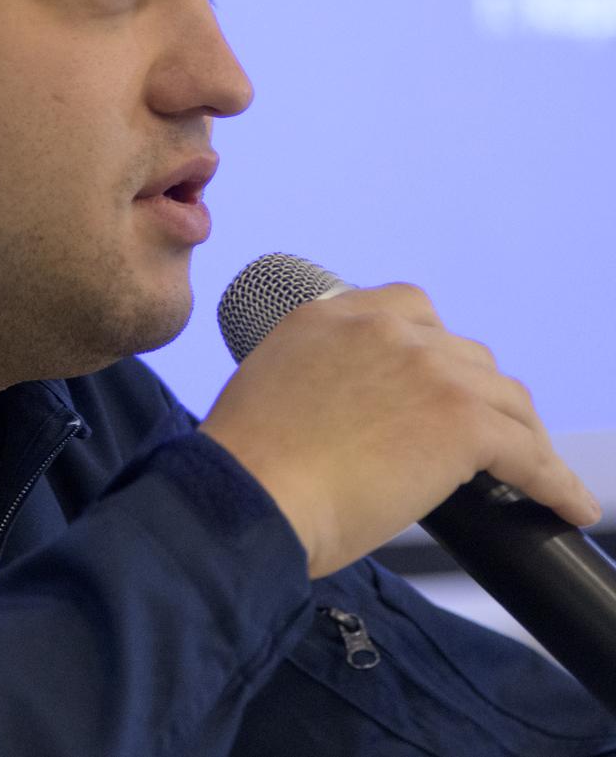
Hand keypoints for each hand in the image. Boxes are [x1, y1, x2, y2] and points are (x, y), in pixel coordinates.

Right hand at [198, 283, 599, 578]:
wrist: (248, 493)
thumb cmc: (245, 465)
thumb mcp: (267, 387)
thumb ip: (311, 378)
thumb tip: (344, 415)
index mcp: (328, 316)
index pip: (408, 309)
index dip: (432, 347)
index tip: (437, 379)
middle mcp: (381, 329)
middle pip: (463, 352)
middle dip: (474, 393)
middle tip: (478, 435)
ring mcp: (427, 369)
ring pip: (504, 397)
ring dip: (517, 434)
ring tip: (528, 469)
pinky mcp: (461, 421)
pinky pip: (529, 454)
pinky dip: (554, 482)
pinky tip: (567, 504)